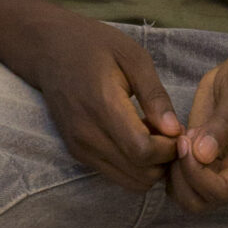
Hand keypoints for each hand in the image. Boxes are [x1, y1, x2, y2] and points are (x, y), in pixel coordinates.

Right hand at [16, 13, 181, 191]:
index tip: (177, 129)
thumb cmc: (95, 45)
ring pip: (129, 181)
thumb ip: (154, 95)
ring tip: (151, 133)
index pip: (143, 151)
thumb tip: (175, 131)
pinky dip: (133, 165)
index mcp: (102, 106)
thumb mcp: (132, 56)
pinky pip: (114, 174)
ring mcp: (80, 148)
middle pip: (139, 174)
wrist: (49, 49)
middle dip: (163, 160)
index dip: (168, 148)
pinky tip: (134, 136)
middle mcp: (87, 135)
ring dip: (149, 166)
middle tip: (168, 132)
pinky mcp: (77, 153)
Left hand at [169, 43, 227, 210]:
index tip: (185, 140)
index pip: (221, 191)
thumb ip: (222, 123)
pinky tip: (177, 141)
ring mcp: (222, 176)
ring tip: (181, 138)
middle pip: (201, 202)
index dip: (196, 173)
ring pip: (188, 199)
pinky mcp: (206, 169)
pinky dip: (171, 169)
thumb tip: (203, 155)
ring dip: (175, 174)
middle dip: (182, 176)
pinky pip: (181, 185)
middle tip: (181, 138)